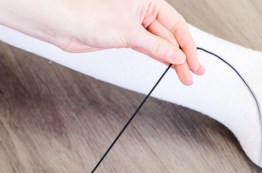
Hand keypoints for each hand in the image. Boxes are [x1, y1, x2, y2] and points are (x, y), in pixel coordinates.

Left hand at [56, 0, 204, 84]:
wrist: (67, 27)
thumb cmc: (91, 18)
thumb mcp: (130, 33)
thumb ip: (156, 46)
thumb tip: (176, 56)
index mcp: (148, 2)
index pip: (176, 25)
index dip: (187, 45)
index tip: (194, 62)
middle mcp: (143, 12)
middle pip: (170, 36)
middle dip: (182, 55)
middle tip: (194, 72)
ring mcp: (134, 27)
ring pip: (160, 45)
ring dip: (172, 60)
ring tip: (184, 75)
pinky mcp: (125, 39)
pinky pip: (148, 49)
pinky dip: (158, 58)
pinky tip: (168, 66)